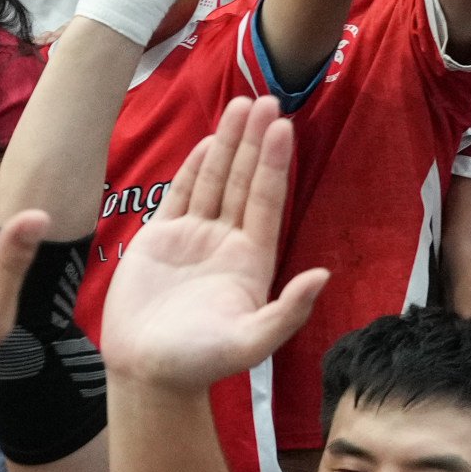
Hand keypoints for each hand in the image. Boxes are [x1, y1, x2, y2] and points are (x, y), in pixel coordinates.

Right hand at [92, 96, 327, 388]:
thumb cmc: (200, 362)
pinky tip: (207, 142)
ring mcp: (194, 238)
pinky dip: (193, 168)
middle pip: (244, 181)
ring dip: (227, 144)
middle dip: (254, 141)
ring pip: (214, 180)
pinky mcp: (160, 240)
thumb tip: (322, 275)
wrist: (147, 372)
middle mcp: (227, 242)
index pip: (266, 201)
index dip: (274, 164)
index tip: (282, 127)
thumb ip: (288, 311)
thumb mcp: (252, 342)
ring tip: (240, 105)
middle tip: (266, 98)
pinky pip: (181, 195)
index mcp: (252, 261)